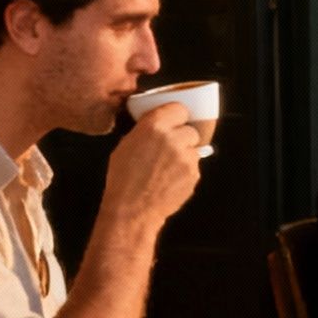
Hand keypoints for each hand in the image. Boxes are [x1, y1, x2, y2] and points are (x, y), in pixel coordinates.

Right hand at [101, 105, 202, 227]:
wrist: (133, 208)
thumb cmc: (123, 178)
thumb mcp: (126, 144)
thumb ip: (145, 130)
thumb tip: (158, 123)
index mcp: (154, 126)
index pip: (179, 108)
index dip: (176, 116)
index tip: (173, 120)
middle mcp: (173, 139)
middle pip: (190, 129)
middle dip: (181, 137)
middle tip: (168, 147)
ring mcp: (186, 157)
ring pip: (194, 148)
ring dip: (184, 154)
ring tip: (166, 166)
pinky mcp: (194, 173)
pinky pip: (194, 165)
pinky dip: (185, 170)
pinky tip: (169, 178)